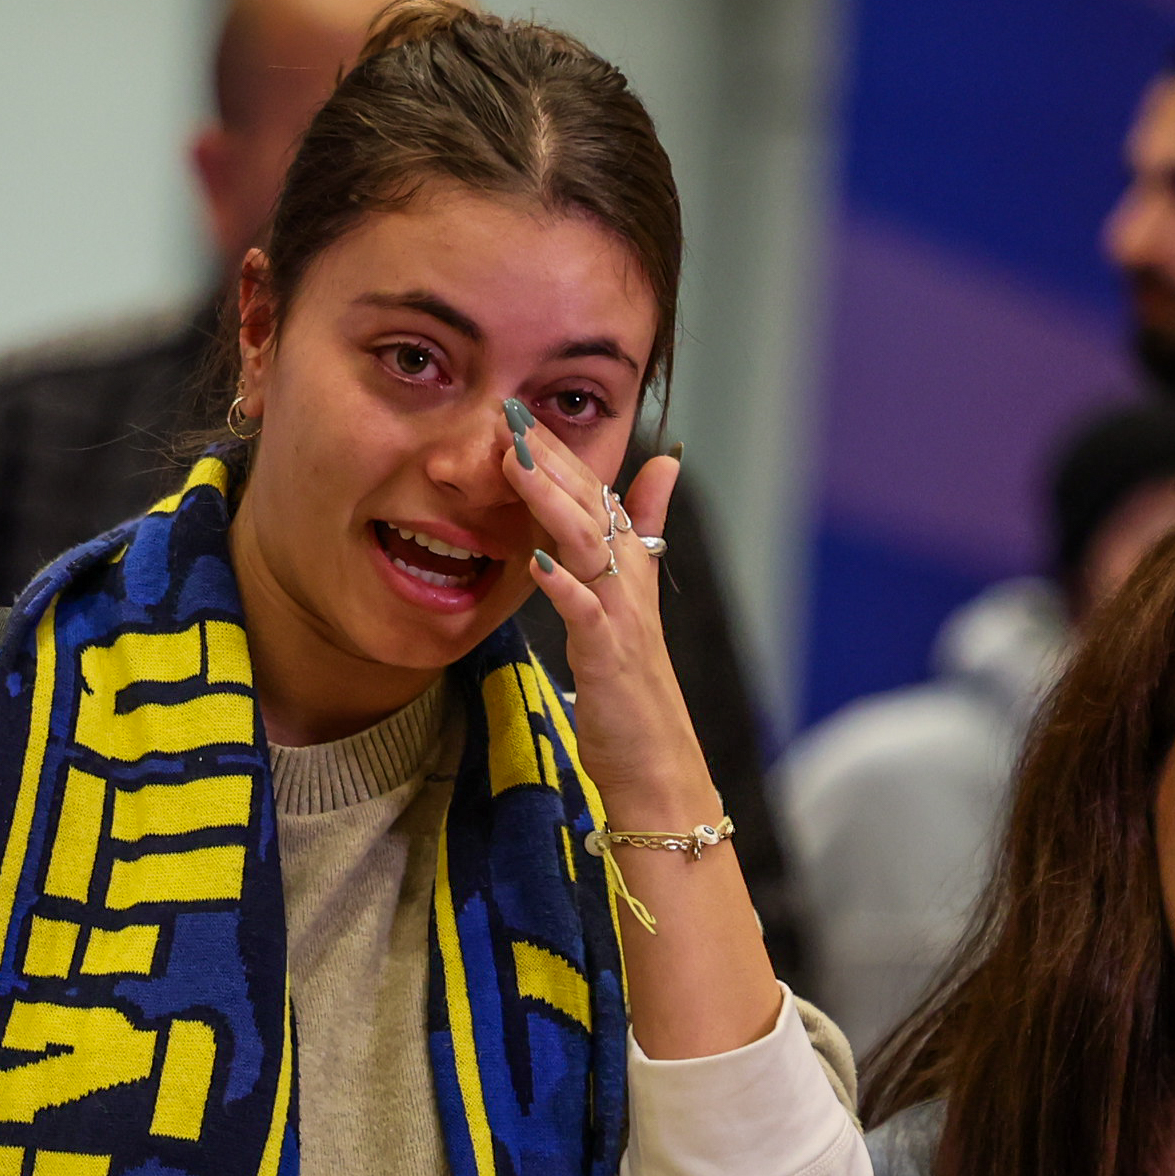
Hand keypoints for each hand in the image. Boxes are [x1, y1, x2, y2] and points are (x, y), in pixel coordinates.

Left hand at [500, 431, 710, 818]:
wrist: (654, 761)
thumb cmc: (631, 686)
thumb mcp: (628, 602)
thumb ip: (638, 531)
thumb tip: (663, 465)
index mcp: (626, 566)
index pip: (593, 495)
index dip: (559, 454)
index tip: (519, 414)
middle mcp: (628, 581)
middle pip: (590, 506)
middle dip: (552, 459)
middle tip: (510, 415)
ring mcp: (621, 617)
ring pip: (588, 545)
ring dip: (552, 503)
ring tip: (517, 466)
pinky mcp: (611, 658)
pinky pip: (589, 616)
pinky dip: (565, 589)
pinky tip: (536, 565)